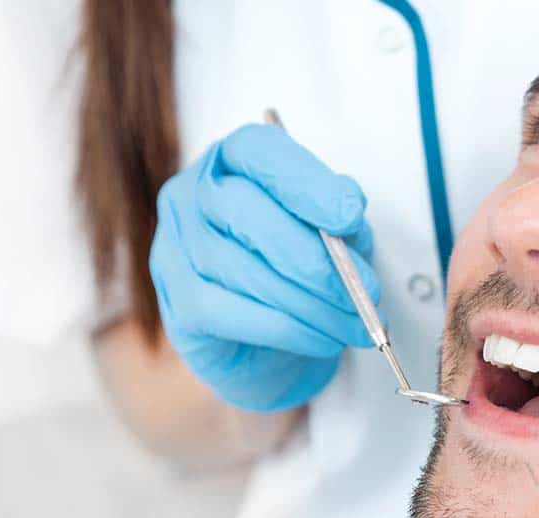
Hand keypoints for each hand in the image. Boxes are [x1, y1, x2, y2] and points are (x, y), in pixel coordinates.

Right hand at [150, 124, 377, 411]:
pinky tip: (321, 338)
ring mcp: (175, 249)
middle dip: (313, 257)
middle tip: (363, 290)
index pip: (257, 151)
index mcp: (232, 162)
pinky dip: (286, 328)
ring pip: (240, 268)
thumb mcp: (334, 235)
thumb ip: (339, 220)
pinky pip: (227, 313)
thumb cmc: (302, 272)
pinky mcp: (177, 304)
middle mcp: (192, 197)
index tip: (350, 216)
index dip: (306, 182)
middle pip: (244, 210)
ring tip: (354, 321)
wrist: (274, 344)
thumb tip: (347, 215)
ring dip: (310, 302)